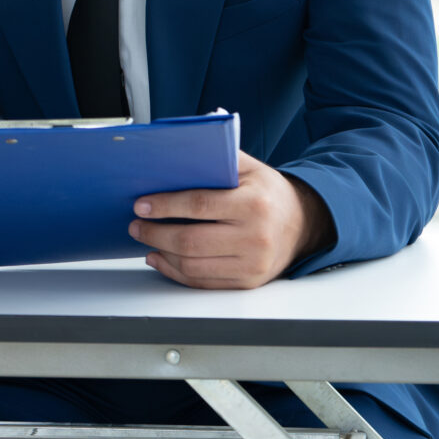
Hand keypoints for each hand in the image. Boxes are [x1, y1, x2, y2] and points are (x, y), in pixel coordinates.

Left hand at [130, 152, 334, 289]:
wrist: (303, 223)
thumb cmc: (267, 192)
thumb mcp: (247, 167)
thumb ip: (214, 158)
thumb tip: (172, 156)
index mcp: (254, 204)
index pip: (199, 205)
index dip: (165, 206)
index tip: (141, 205)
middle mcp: (255, 237)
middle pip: (191, 241)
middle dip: (155, 233)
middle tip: (135, 225)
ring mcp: (252, 264)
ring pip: (193, 265)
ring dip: (161, 253)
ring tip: (146, 239)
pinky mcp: (248, 281)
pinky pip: (203, 282)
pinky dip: (175, 272)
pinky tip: (161, 258)